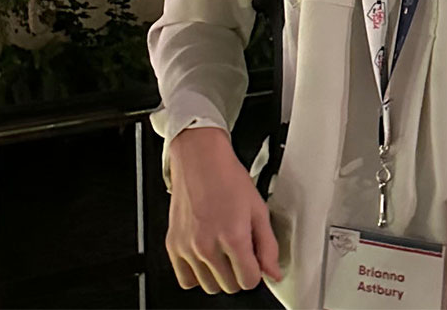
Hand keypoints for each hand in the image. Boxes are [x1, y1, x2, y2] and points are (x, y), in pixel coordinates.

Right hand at [166, 127, 283, 293]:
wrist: (200, 159)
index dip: (255, 271)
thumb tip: (273, 273)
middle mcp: (208, 246)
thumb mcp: (258, 208)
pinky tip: (206, 256)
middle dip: (238, 272)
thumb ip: (268, 245)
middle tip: (239, 250)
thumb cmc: (228, 178)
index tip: (254, 260)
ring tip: (222, 250)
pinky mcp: (173, 246)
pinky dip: (197, 274)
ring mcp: (188, 248)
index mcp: (233, 236)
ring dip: (219, 275)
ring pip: (209, 286)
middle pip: (229, 286)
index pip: (249, 281)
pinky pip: (186, 280)